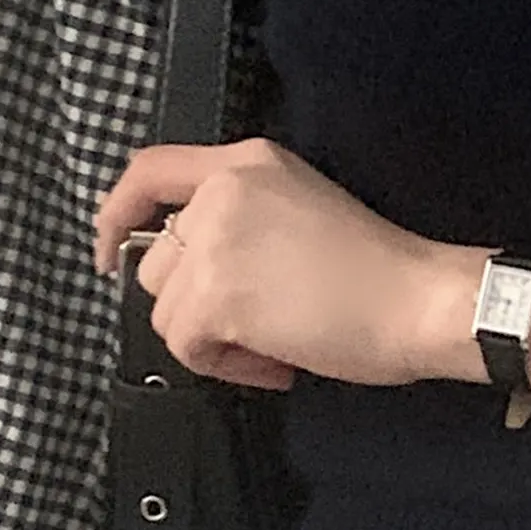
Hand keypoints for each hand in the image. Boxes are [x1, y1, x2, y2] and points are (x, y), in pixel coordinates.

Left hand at [93, 139, 449, 388]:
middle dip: (195, 304)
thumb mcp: (303, 207)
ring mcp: (217, 241)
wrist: (421, 300)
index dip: (116, 213)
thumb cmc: (382, 272)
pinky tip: (275, 359)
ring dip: (212, 338)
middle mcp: (223, 193)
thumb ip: (241, 216)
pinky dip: (225, 366)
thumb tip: (190, 266)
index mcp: (247, 163)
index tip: (109, 249)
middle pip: (156, 261)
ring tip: (273, 341)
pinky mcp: (218, 293)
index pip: (150, 171)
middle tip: (256, 321)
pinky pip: (185, 345)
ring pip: (165, 308)